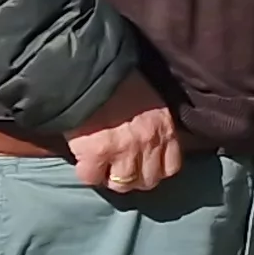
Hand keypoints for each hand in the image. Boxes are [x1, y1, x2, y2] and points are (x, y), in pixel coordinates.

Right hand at [66, 72, 183, 196]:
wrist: (90, 70)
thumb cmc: (119, 81)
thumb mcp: (149, 102)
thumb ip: (153, 126)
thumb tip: (146, 146)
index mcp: (164, 127)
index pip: (170, 167)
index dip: (154, 169)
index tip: (142, 165)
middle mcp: (149, 142)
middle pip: (147, 180)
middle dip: (133, 178)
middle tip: (119, 168)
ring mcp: (124, 150)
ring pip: (122, 184)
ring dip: (110, 178)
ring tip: (101, 167)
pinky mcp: (97, 153)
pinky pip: (92, 178)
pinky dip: (86, 172)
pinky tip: (83, 161)